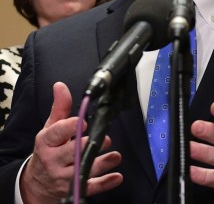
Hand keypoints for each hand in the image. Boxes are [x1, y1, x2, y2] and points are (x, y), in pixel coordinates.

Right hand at [20, 82, 122, 203]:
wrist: (36, 183)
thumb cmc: (48, 151)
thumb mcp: (50, 129)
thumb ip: (60, 109)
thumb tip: (60, 86)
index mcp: (47, 142)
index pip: (56, 134)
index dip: (69, 128)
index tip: (82, 122)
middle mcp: (53, 160)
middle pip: (71, 152)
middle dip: (88, 145)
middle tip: (104, 139)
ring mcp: (63, 177)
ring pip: (82, 170)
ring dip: (101, 163)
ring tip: (115, 156)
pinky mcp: (73, 189)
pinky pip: (90, 187)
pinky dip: (105, 183)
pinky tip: (116, 176)